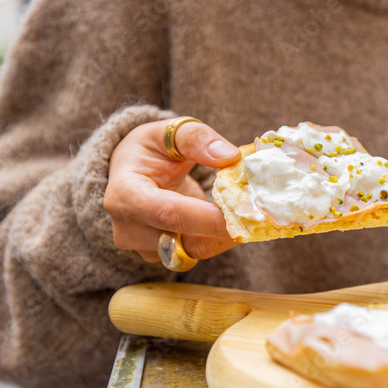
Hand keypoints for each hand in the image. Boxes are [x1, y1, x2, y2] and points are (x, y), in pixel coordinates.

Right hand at [104, 119, 240, 263]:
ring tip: (251, 214)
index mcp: (126, 195)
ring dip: (225, 236)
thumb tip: (230, 156)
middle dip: (226, 230)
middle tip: (261, 214)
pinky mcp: (161, 256)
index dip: (209, 218)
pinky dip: (219, 238)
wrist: (129, 172)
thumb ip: (196, 138)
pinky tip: (236, 220)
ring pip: (194, 252)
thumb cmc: (148, 150)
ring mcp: (144, 248)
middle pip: (185, 241)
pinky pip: (196, 252)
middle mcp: (129, 229)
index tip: (245, 211)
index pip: (170, 214)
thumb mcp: (166, 132)